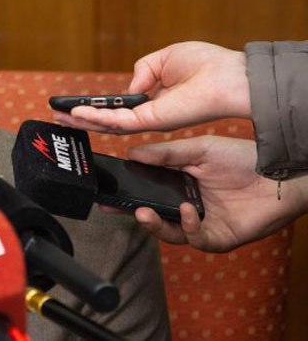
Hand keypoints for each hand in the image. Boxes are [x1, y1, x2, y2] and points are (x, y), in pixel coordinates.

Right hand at [53, 41, 250, 132]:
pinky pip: (118, 122)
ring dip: (82, 121)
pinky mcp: (151, 121)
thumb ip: (142, 71)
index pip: (119, 108)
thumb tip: (131, 89)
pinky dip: (96, 118)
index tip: (75, 105)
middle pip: (108, 121)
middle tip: (58, 116)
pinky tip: (78, 114)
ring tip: (60, 117)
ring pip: (108, 126)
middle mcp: (150, 114)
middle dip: (82, 119)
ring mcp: (150, 121)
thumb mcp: (165, 58)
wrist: (230, 77)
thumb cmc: (207, 65)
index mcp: (154, 100)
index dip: (97, 107)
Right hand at [120, 136, 307, 251]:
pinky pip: (195, 238)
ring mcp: (201, 224)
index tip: (108, 190)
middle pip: (152, 215)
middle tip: (114, 206)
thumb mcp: (199, 149)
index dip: (127, 191)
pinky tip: (187, 210)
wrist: (280, 175)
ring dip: (154, 224)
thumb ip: (166, 154)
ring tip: (143, 212)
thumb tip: (132, 152)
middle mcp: (186, 206)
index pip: (146, 190)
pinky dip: (187, 226)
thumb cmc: (243, 159)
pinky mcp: (218, 238)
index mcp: (179, 185)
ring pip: (169, 233)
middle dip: (131, 212)